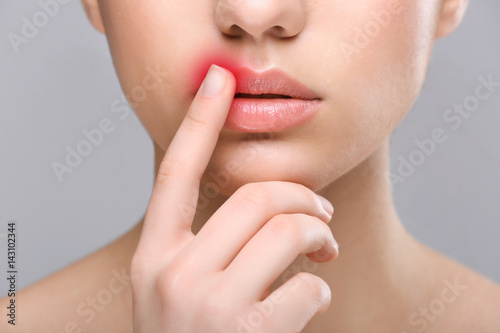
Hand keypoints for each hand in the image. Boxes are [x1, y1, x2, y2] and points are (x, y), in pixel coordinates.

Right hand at [130, 64, 338, 332]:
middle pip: (256, 197)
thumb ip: (205, 244)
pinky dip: (317, 291)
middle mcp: (173, 273)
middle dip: (303, 197)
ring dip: (319, 237)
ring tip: (323, 254)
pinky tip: (305, 304)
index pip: (175, 172)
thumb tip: (265, 202)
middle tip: (320, 212)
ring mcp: (207, 306)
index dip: (198, 121)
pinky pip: (306, 288)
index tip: (216, 81)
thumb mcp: (178, 289)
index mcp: (155, 256)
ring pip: (288, 232)